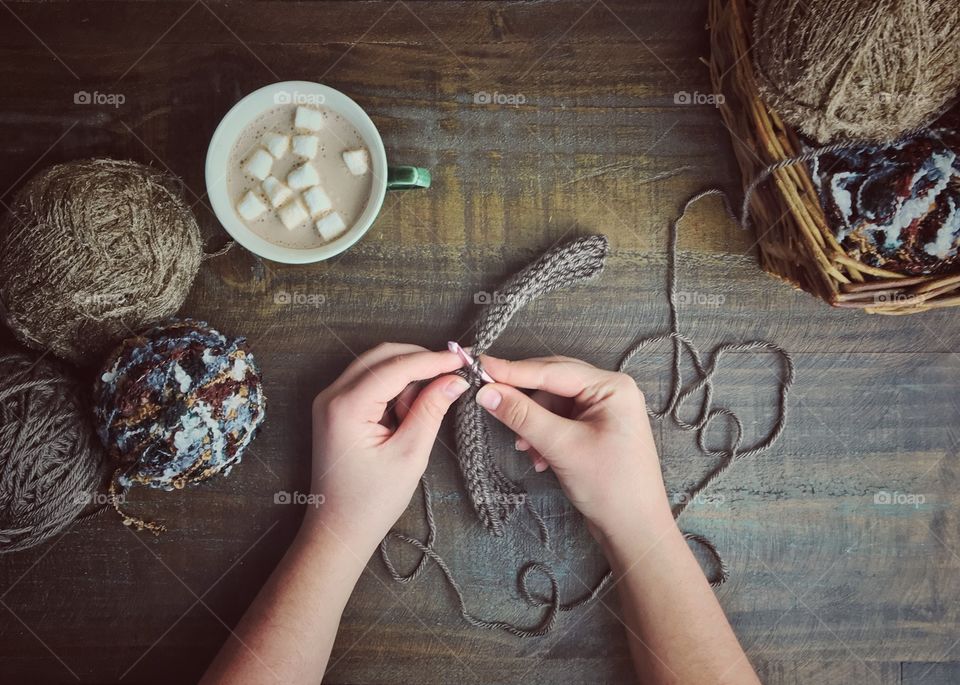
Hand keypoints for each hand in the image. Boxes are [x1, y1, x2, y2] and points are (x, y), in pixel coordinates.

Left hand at [305, 343, 468, 554]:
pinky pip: (368, 381)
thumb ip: (430, 410)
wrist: (338, 529)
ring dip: (408, 371)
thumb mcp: (409, 455)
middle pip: (382, 356)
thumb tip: (454, 379)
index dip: (432, 360)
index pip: (396, 367)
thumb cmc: (371, 501)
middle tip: (455, 368)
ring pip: (375, 365)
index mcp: (346, 406)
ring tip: (438, 389)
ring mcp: (330, 401)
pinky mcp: (335, 409)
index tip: (463, 358)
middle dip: (420, 358)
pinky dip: (394, 384)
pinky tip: (415, 401)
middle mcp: (332, 396)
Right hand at [474, 355, 672, 546]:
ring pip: (552, 404)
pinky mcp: (594, 429)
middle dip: (525, 401)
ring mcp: (603, 410)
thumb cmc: (610, 486)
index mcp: (612, 386)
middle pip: (552, 382)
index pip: (553, 370)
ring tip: (527, 450)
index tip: (480, 366)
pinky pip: (558, 420)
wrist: (634, 530)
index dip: (514, 370)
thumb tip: (486, 392)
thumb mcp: (562, 447)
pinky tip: (540, 458)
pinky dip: (543, 435)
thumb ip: (523, 415)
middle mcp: (609, 391)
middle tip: (490, 402)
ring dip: (533, 424)